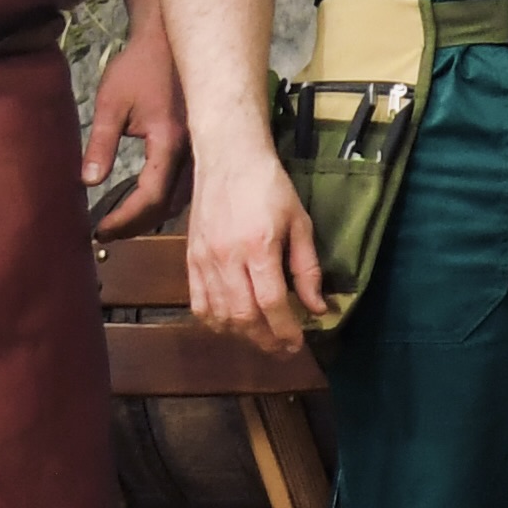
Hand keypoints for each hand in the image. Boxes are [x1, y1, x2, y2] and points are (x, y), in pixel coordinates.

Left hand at [82, 0, 186, 236]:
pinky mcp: (199, 144)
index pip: (149, 197)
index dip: (124, 220)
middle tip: (107, 233)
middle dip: (137, 225)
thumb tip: (88, 182)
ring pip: (182, 198)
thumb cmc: (139, 67)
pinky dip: (166, 200)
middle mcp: (192, 151)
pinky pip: (187, 184)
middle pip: (169, 206)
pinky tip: (147, 201)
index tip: (100, 229)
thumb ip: (100, 145)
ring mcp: (199, 149)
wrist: (169, 41)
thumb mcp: (111, 104)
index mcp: (169, 142)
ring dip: (153, 215)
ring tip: (124, 222)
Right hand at [182, 139, 325, 356]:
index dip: (285, 330)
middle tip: (282, 350)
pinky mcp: (190, 258)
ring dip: (241, 335)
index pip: (271, 303)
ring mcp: (204, 259)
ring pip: (218, 315)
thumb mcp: (300, 223)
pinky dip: (214, 321)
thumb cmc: (270, 187)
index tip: (297, 344)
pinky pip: (197, 302)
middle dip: (265, 340)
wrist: (229, 158)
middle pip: (243, 316)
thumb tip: (317, 308)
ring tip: (262, 340)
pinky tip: (232, 325)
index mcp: (259, 246)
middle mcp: (227, 257)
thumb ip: (307, 269)